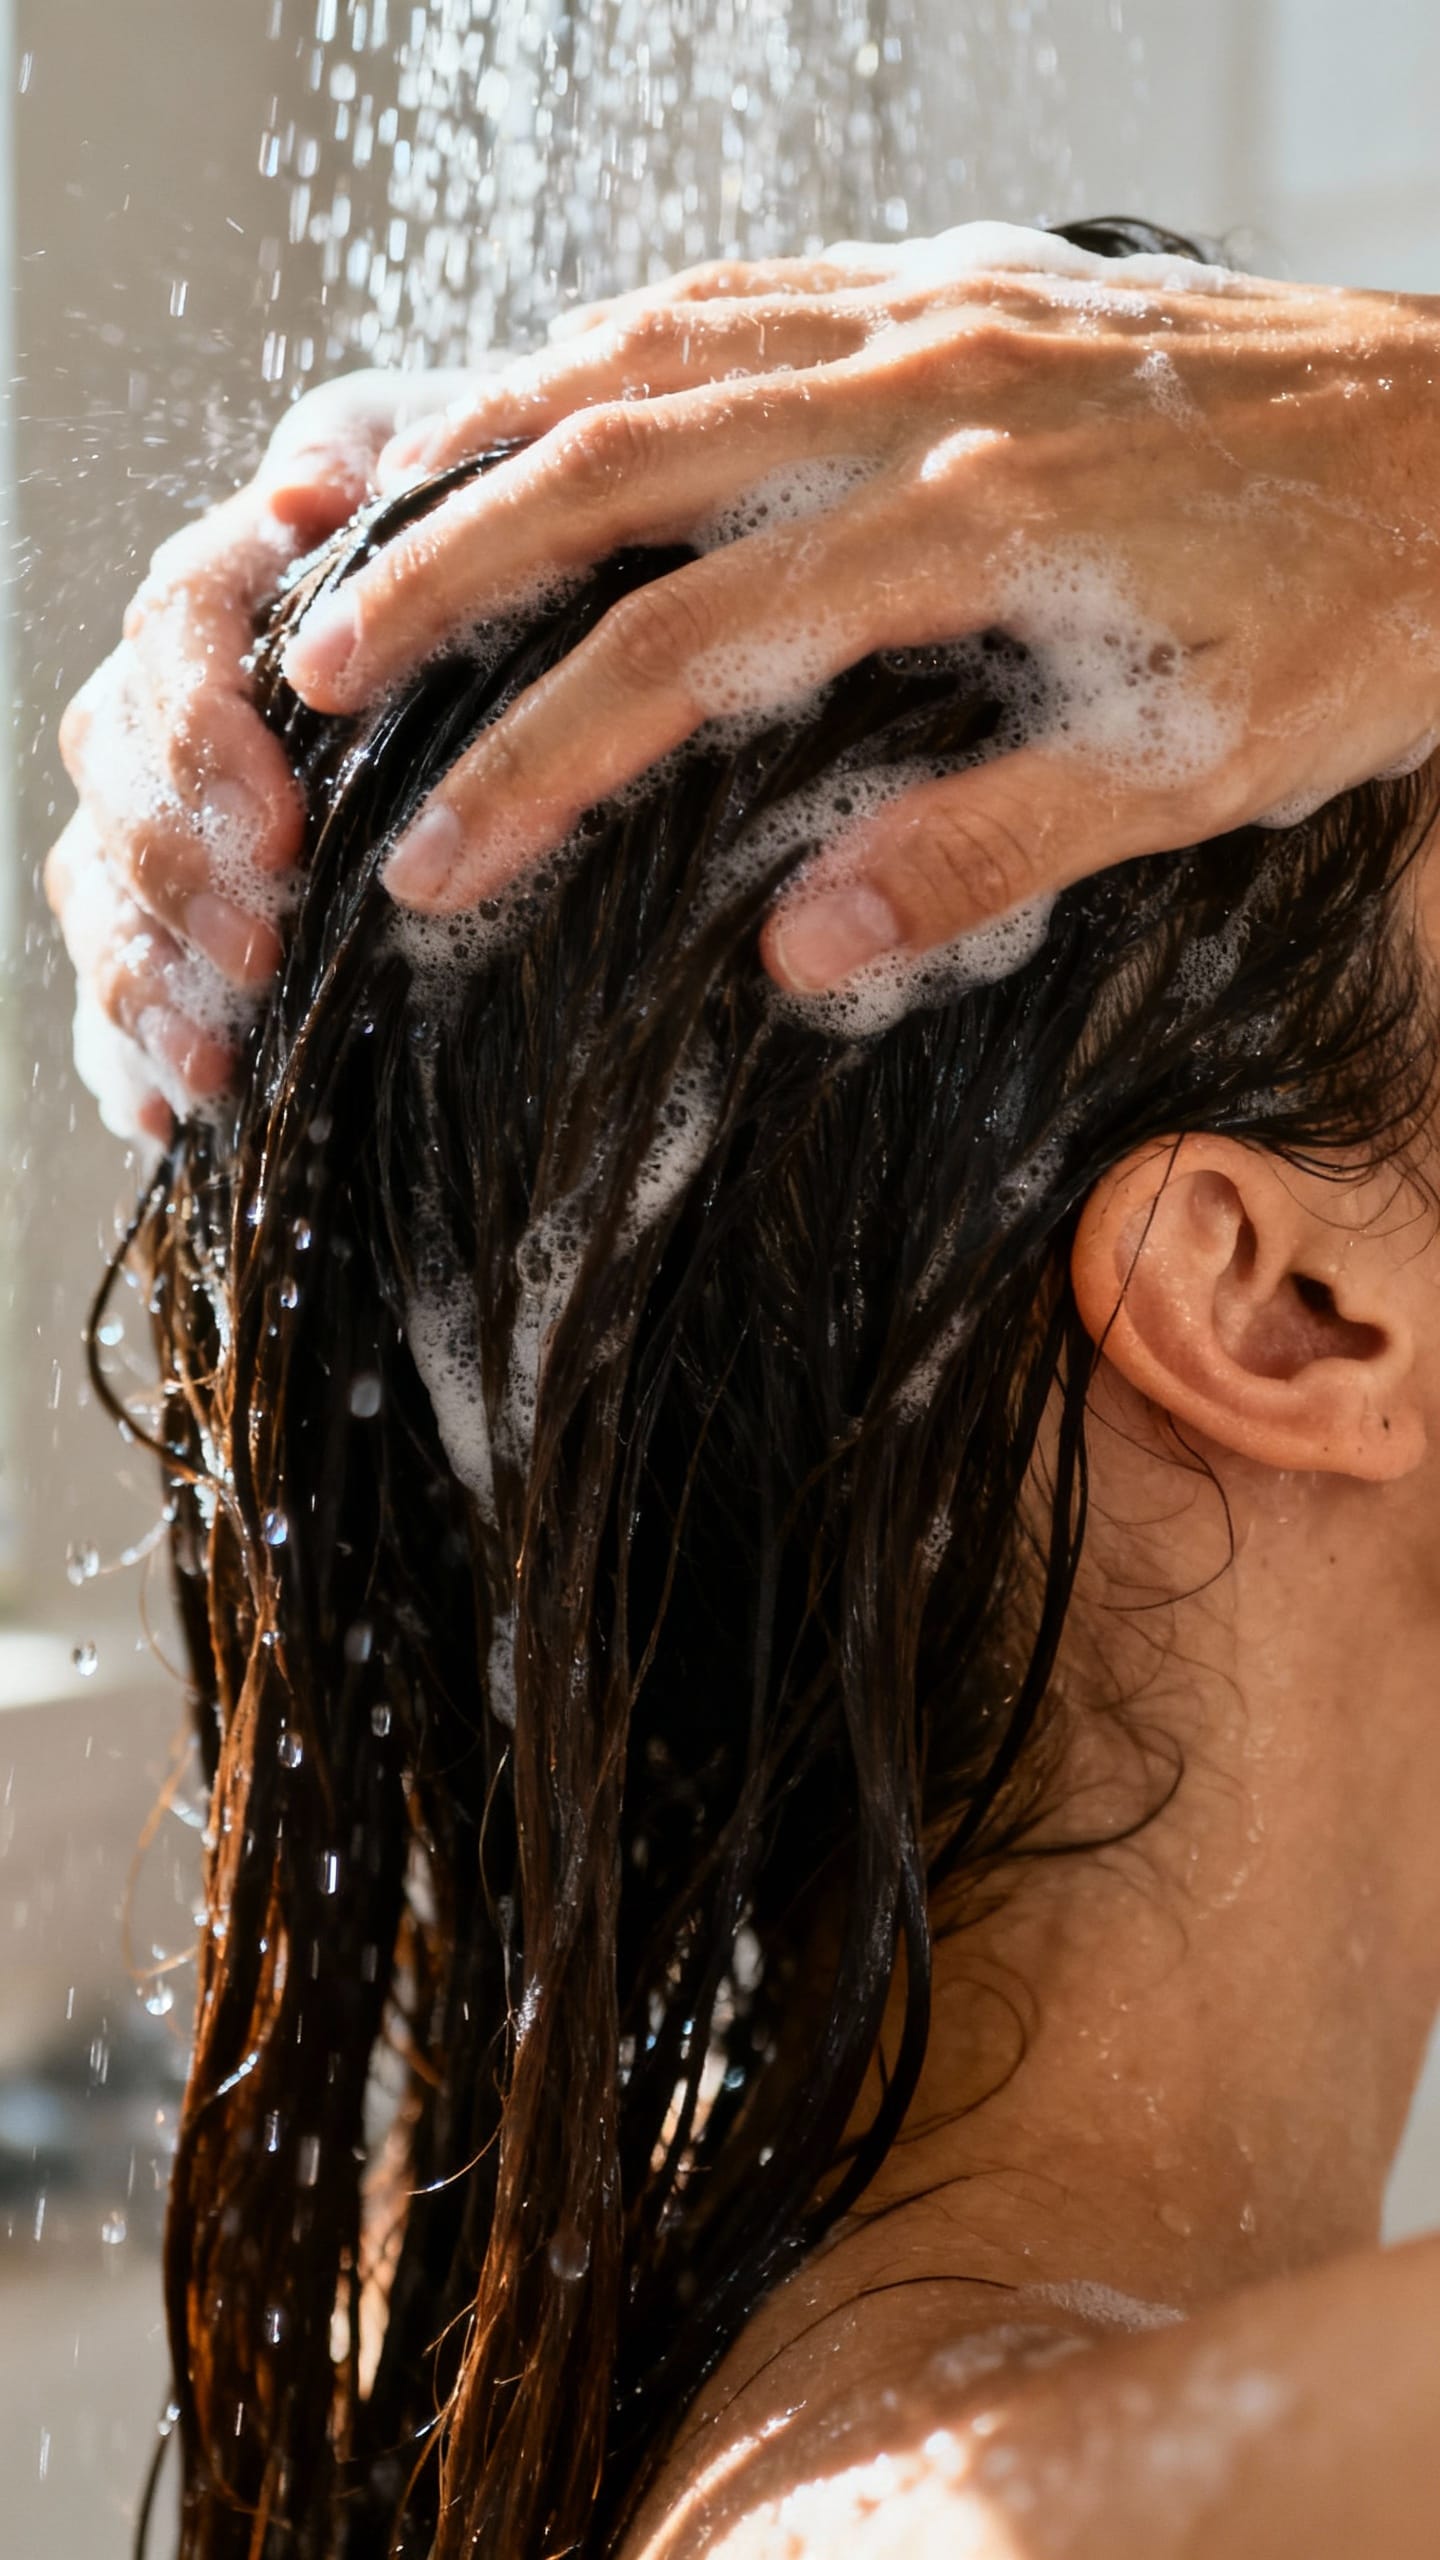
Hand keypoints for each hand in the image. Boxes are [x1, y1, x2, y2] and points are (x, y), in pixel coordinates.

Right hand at [47, 367, 483, 1138]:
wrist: (576, 602)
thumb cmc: (534, 529)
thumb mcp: (485, 466)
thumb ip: (392, 459)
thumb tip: (312, 490)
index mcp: (249, 575)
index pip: (174, 628)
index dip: (204, 732)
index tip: (278, 825)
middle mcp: (187, 687)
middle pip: (115, 764)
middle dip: (176, 872)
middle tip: (263, 951)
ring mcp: (180, 803)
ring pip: (101, 878)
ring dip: (144, 975)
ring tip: (217, 1060)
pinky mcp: (204, 909)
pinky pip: (129, 977)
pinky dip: (135, 1047)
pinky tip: (168, 1111)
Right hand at [276, 227, 1439, 994]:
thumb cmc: (1365, 619)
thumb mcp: (1196, 775)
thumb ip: (983, 852)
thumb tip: (794, 948)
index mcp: (973, 527)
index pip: (683, 652)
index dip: (540, 766)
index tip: (435, 862)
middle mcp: (927, 391)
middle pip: (613, 465)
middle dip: (444, 575)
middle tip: (318, 667)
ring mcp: (940, 313)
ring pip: (654, 347)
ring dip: (495, 437)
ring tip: (373, 522)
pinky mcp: (968, 280)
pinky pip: (747, 285)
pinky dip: (617, 342)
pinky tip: (550, 391)